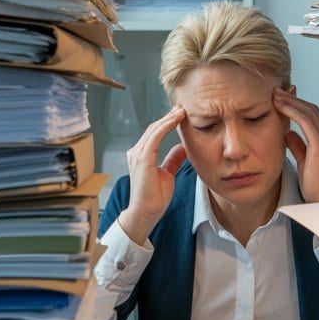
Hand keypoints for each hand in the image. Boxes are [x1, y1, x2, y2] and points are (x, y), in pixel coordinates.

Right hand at [116, 105, 187, 244]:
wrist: (146, 212)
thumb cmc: (154, 197)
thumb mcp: (167, 173)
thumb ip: (172, 160)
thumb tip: (182, 148)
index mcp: (141, 155)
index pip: (154, 133)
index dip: (167, 122)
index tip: (180, 114)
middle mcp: (136, 152)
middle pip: (154, 128)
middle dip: (168, 116)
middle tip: (182, 107)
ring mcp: (137, 154)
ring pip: (154, 130)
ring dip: (169, 119)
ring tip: (182, 111)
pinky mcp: (142, 159)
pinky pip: (155, 137)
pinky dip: (166, 126)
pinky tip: (176, 120)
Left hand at [274, 88, 318, 203]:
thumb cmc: (314, 185)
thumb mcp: (302, 160)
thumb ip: (297, 145)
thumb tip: (288, 133)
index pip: (311, 115)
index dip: (296, 104)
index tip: (280, 98)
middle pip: (310, 108)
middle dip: (292, 98)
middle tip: (275, 91)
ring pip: (308, 111)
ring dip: (290, 101)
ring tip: (275, 95)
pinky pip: (306, 121)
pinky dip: (293, 111)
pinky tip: (280, 106)